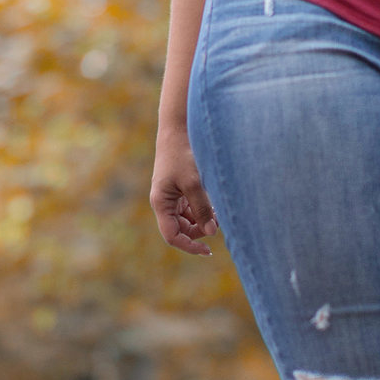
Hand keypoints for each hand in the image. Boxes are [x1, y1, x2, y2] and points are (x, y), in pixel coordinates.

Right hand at [151, 131, 218, 254]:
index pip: (172, 235)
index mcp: (161, 203)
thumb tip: (211, 233)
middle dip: (199, 231)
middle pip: (180, 230)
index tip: (207, 250)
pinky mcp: (179, 190)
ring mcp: (172, 197)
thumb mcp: (194, 182)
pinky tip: (214, 204)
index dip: (189, 246)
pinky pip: (190, 208)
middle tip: (218, 224)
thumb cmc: (183, 154)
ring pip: (187, 220)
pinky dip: (202, 210)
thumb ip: (202, 208)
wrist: (178, 130)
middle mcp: (164, 203)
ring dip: (202, 220)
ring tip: (218, 212)